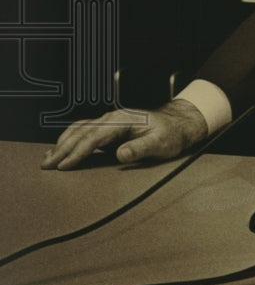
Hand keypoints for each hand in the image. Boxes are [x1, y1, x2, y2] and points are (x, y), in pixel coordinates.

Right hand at [40, 100, 207, 170]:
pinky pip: (84, 132)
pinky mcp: (108, 128)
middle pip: (82, 132)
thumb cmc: (170, 134)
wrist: (177, 123)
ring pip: (79, 130)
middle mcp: (113, 118)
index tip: (64, 165)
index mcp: (123, 120)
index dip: (78, 151)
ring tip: (47, 159)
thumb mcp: (160, 143)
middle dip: (62, 149)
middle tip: (47, 165)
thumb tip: (121, 154)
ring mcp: (109, 121)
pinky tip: (60, 148)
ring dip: (62, 144)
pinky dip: (69, 139)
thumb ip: (141, 148)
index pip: (94, 137)